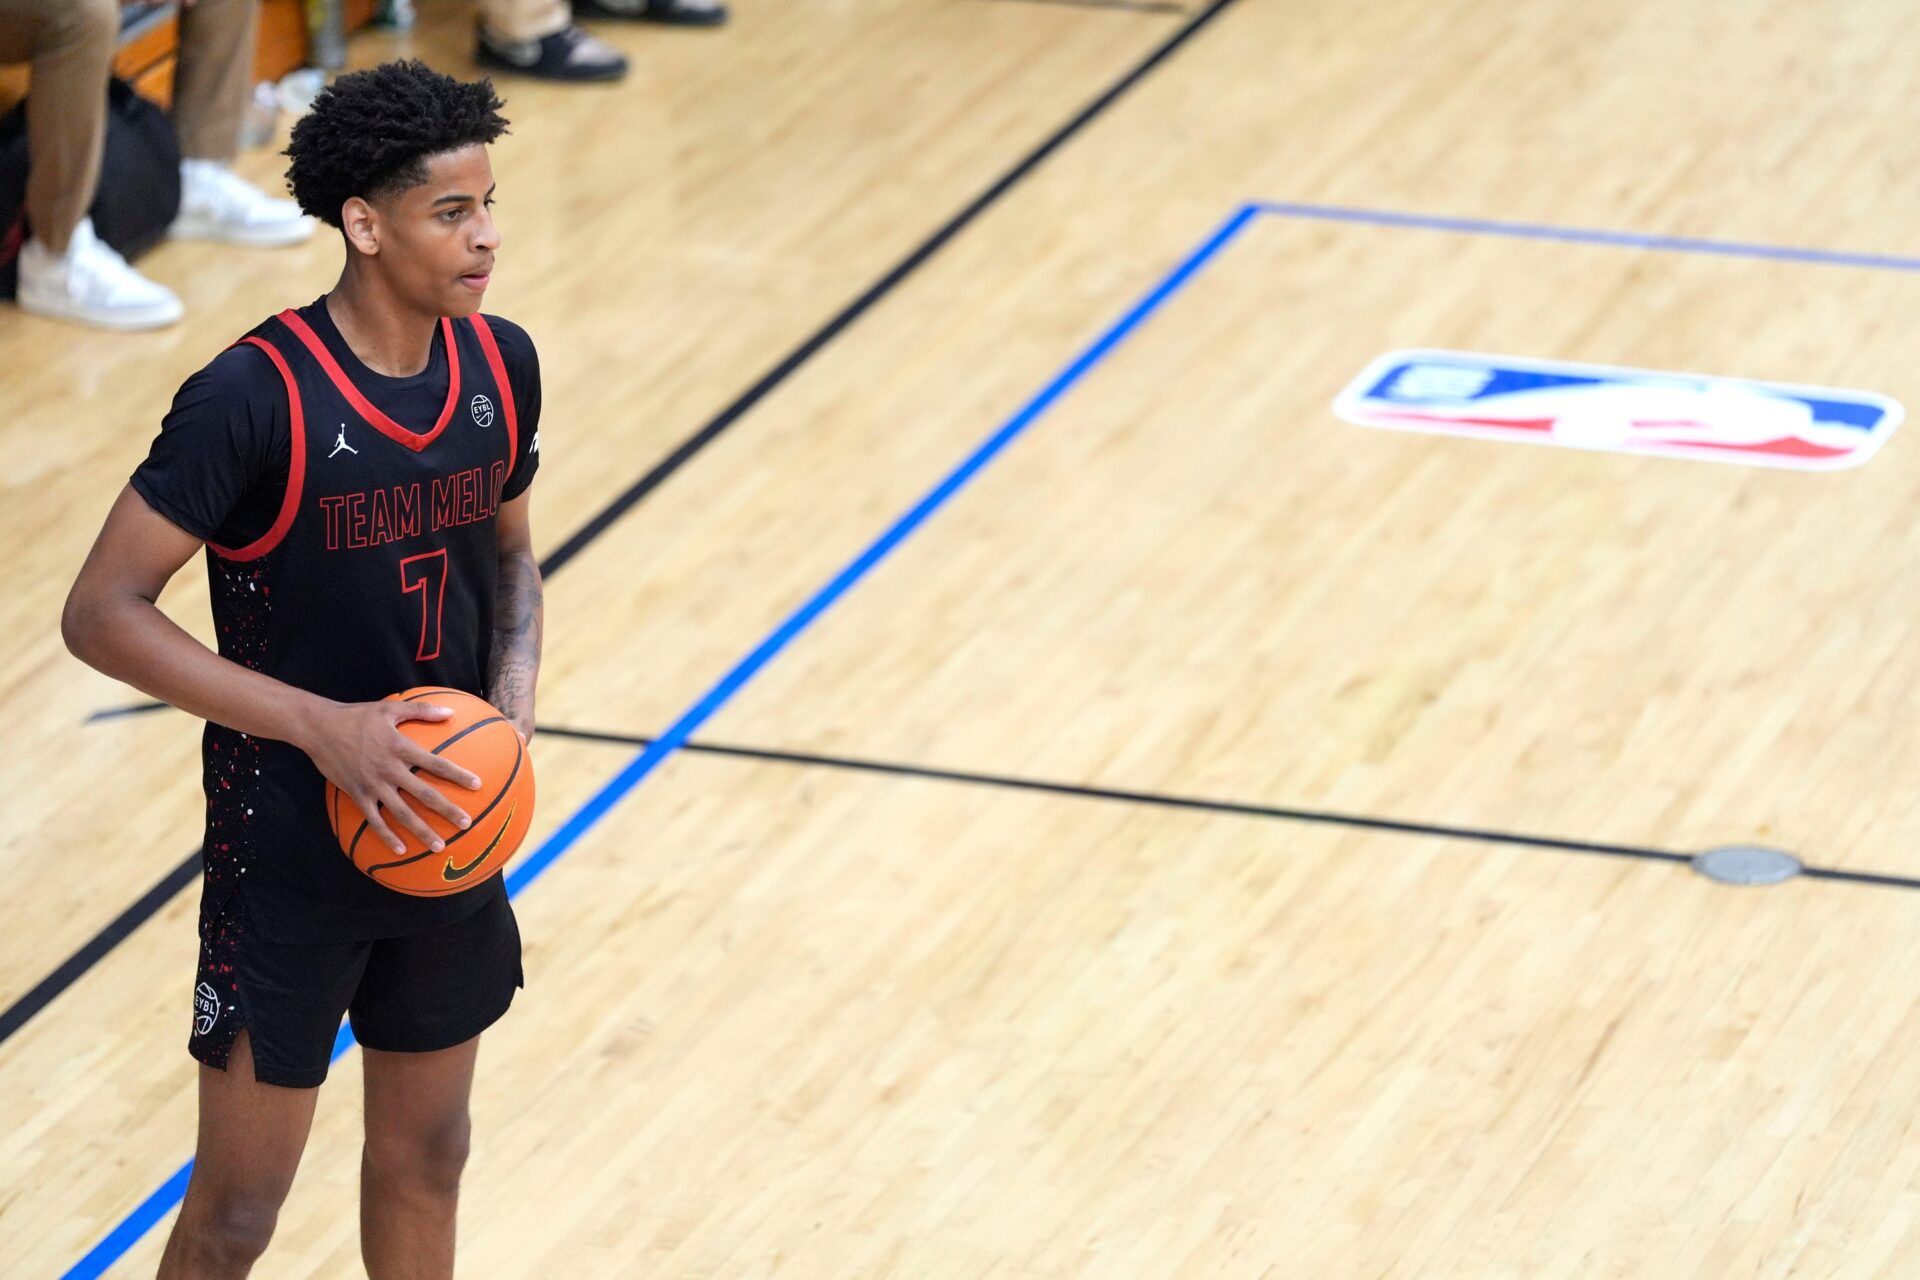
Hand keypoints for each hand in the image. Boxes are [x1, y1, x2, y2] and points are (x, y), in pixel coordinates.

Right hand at [299, 699, 481, 854]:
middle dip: (447, 810)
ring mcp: (373, 785)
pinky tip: (402, 850)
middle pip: (424, 794)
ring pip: (402, 813)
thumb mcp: (390, 708)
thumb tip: (450, 712)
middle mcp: (389, 770)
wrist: (319, 728)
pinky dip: (388, 836)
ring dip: (422, 831)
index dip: (457, 775)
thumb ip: (422, 710)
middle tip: (467, 824)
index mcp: (400, 748)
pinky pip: (374, 820)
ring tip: (439, 846)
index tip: (477, 785)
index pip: (436, 764)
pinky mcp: (357, 795)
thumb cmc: (357, 716)